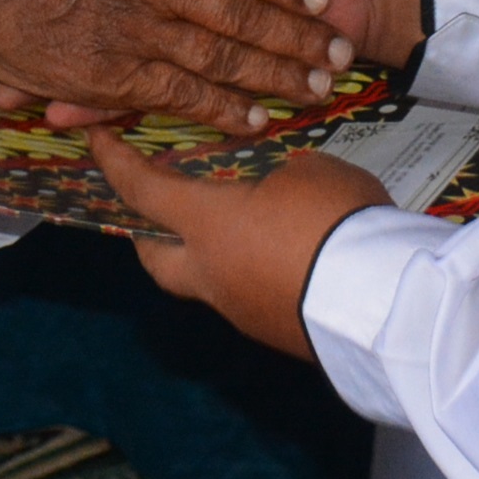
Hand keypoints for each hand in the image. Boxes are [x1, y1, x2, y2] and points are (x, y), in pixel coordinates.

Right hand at [0, 0, 348, 130]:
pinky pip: (182, 94)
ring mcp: (138, 27)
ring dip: (274, 75)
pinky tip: (255, 120)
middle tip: (335, 52)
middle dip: (294, 35)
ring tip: (315, 88)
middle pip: (243, 11)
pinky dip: (222, 110)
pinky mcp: (116, 73)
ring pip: (224, 55)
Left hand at [92, 131, 388, 360]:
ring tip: (249, 226)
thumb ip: (280, 174)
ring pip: (207, 282)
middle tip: (160, 208)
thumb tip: (279, 187)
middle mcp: (211, 275)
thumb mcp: (310, 171)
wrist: (380, 302)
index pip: (143, 190)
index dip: (116, 163)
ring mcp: (242, 312)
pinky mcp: (276, 335)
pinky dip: (258, 275)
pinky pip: (251, 299)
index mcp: (208, 225)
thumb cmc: (335, 220)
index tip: (98, 143)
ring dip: (215, 255)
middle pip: (156, 259)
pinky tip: (290, 257)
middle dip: (150, 234)